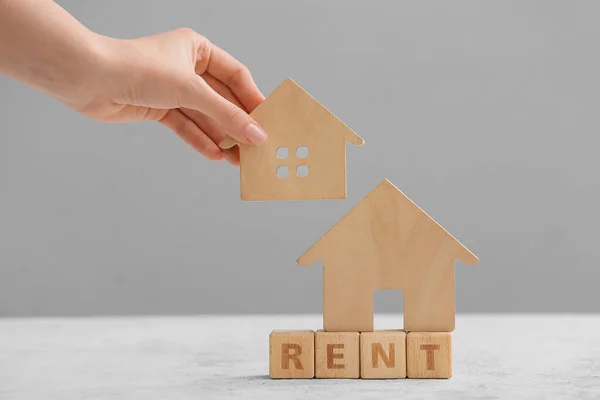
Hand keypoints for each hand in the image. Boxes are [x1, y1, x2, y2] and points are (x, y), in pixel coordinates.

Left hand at [78, 28, 266, 164]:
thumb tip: (256, 135)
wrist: (90, 79)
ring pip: (204, 116)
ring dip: (221, 137)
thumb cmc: (138, 68)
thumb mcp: (190, 90)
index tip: (268, 121)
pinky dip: (200, 140)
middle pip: (221, 100)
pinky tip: (215, 155)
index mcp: (198, 50)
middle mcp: (187, 68)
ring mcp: (173, 89)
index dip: (252, 99)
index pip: (235, 76)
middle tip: (255, 147)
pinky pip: (186, 126)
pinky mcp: (159, 108)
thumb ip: (226, 115)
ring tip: (239, 159)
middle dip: (237, 124)